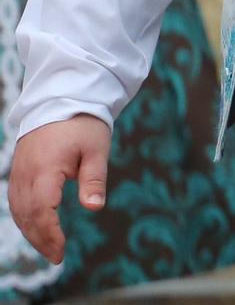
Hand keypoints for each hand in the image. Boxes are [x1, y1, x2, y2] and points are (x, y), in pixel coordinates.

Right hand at [8, 115, 110, 264]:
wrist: (63, 98)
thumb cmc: (84, 124)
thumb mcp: (97, 150)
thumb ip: (94, 180)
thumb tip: (94, 208)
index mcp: (45, 168)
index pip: (41, 210)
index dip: (49, 234)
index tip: (61, 251)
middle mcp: (25, 173)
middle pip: (26, 215)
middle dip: (39, 239)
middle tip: (56, 257)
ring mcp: (18, 171)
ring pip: (17, 210)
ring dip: (30, 231)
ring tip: (48, 248)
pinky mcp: (18, 169)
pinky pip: (15, 200)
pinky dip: (23, 217)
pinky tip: (36, 227)